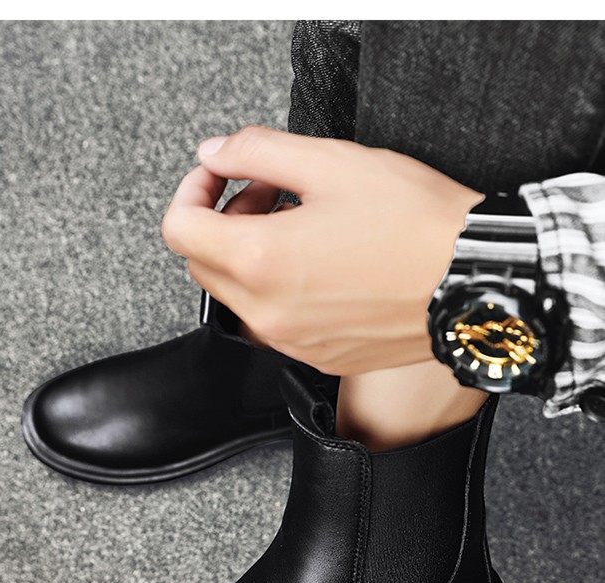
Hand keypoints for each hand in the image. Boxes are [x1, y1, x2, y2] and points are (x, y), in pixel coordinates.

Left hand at [161, 125, 482, 375]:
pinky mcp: (316, 357)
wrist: (476, 282)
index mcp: (260, 262)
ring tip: (299, 226)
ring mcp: (290, 342)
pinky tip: (320, 264)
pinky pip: (272, 322)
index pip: (178, 229)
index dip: (192, 191)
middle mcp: (266, 313)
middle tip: (267, 193)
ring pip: (236, 296)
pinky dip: (278, 289)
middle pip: (202, 264)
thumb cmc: (417, 226)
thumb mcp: (333, 163)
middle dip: (221, 220)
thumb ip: (258, 152)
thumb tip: (215, 155)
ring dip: (248, 256)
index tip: (219, 175)